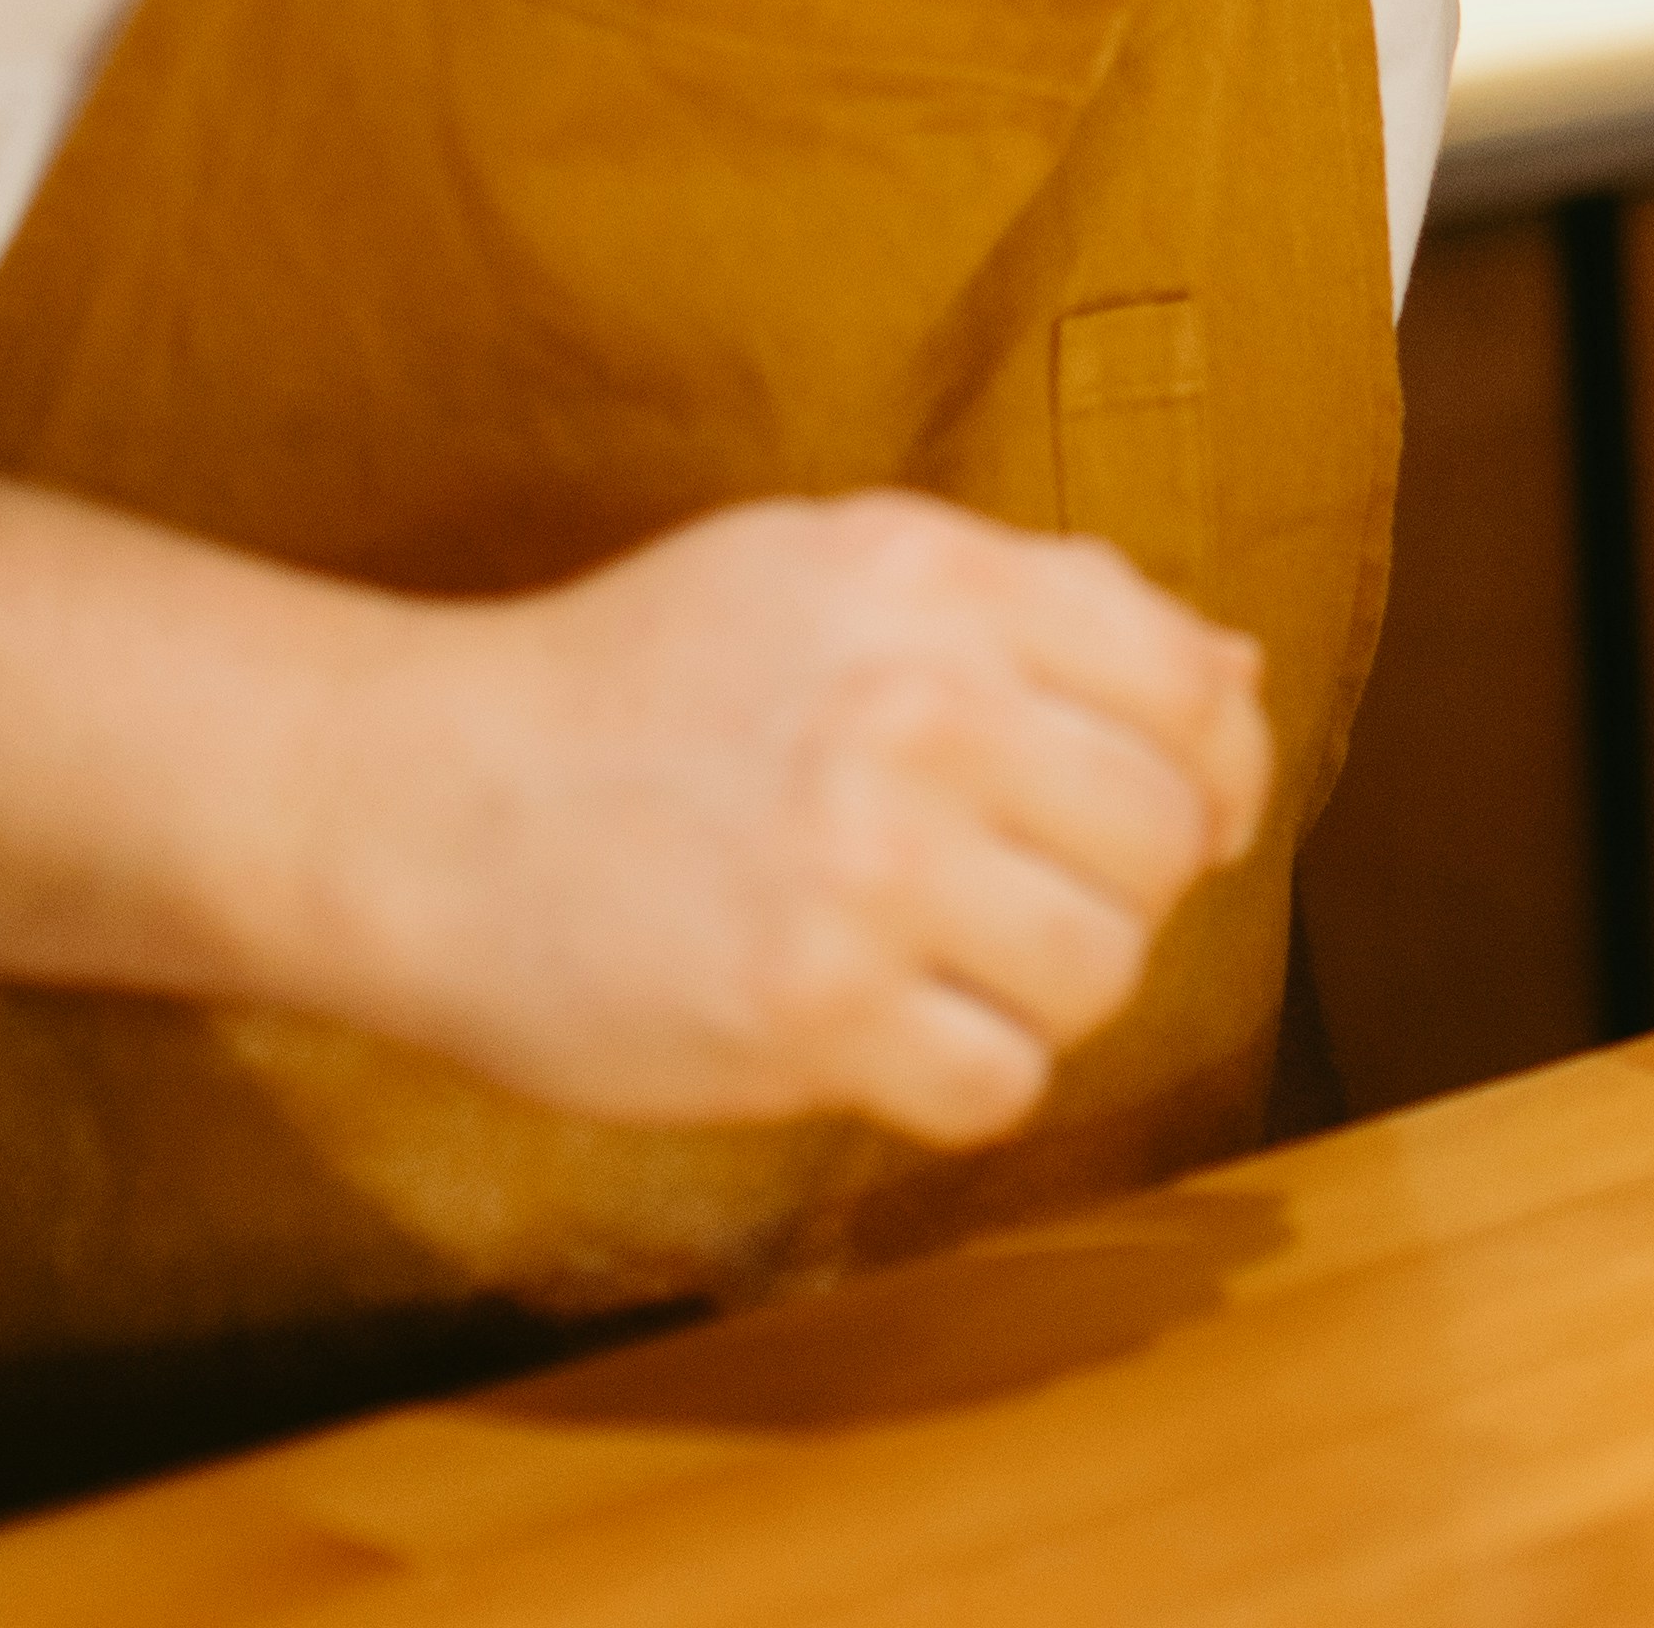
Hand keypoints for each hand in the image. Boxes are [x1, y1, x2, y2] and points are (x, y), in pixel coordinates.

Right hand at [286, 494, 1270, 1145]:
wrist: (416, 799)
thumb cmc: (640, 684)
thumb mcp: (835, 569)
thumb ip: (1042, 604)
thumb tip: (1238, 674)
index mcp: (936, 580)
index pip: (1191, 687)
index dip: (1216, 769)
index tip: (1181, 813)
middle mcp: (918, 710)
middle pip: (1165, 838)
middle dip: (1125, 884)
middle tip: (1026, 894)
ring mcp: (862, 867)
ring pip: (1104, 970)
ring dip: (1048, 990)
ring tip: (951, 964)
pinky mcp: (803, 1014)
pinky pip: (1001, 1084)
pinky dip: (967, 1079)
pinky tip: (888, 1033)